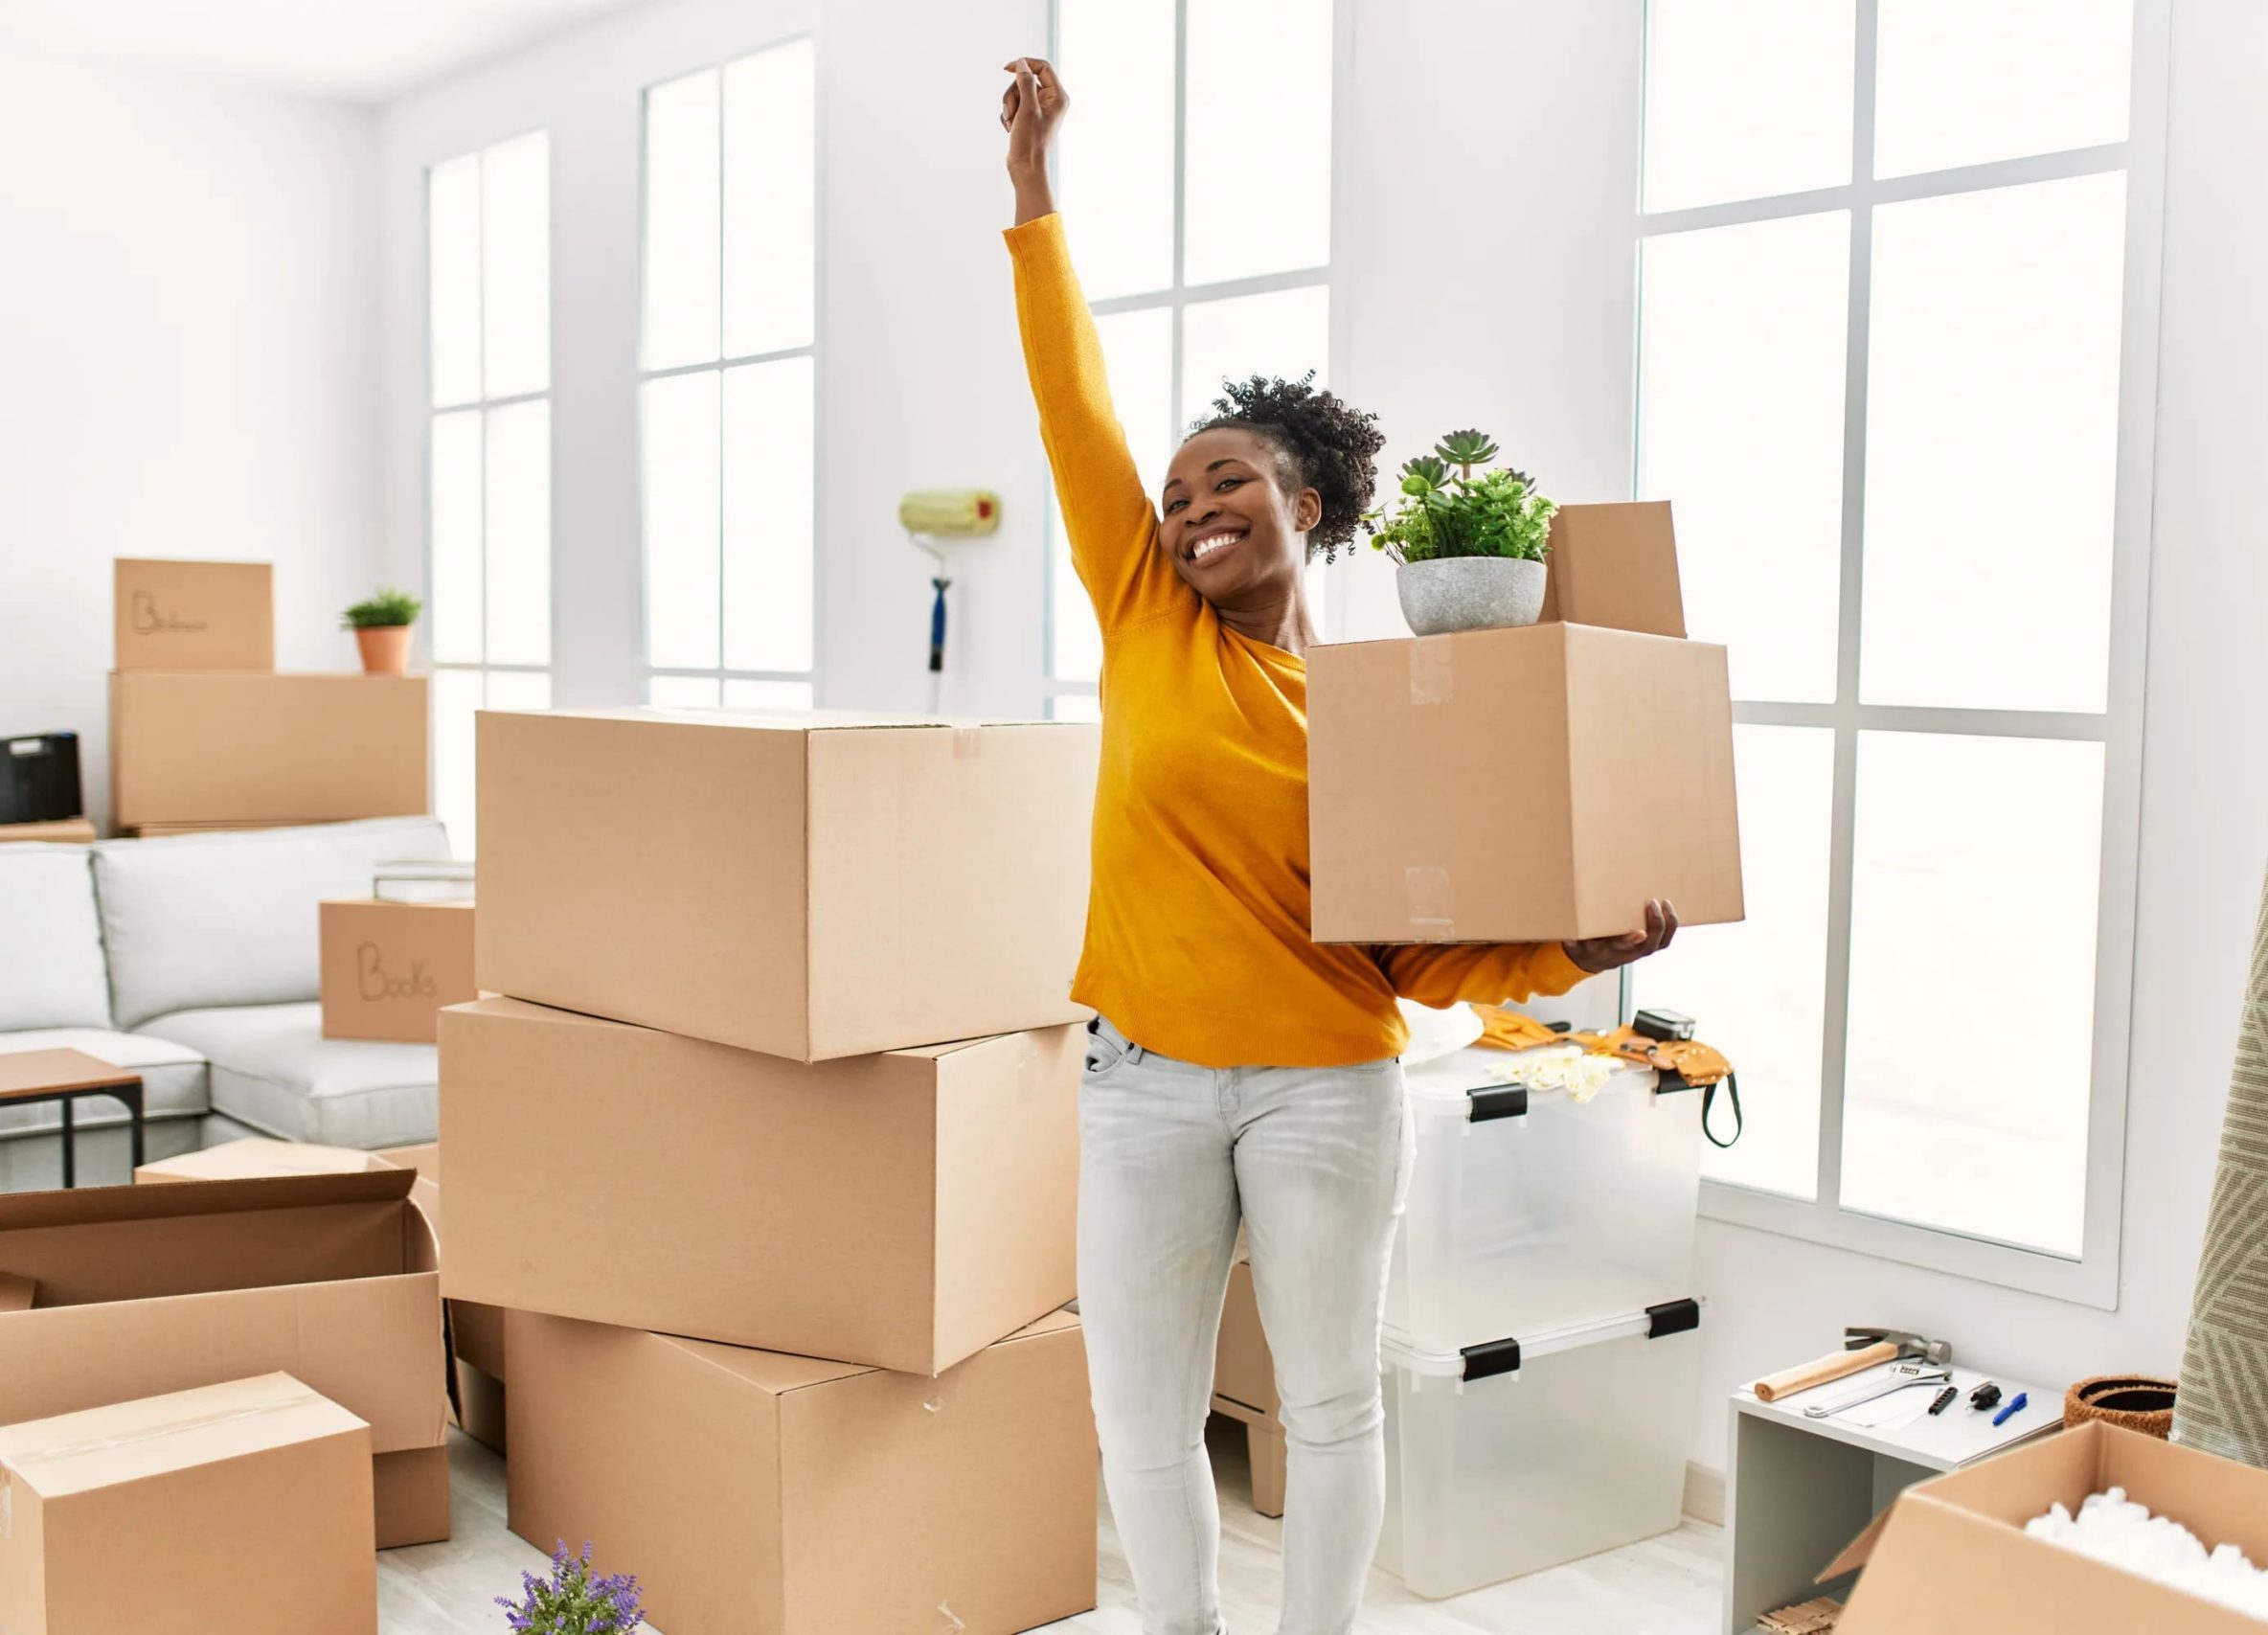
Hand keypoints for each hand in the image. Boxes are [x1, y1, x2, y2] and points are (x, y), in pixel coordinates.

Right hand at [1000, 57, 1067, 184]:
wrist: (1025, 168)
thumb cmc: (1030, 141)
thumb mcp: (1028, 108)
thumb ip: (1025, 82)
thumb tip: (1021, 63)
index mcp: (1058, 97)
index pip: (1042, 68)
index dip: (1024, 65)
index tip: (1007, 68)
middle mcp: (1050, 101)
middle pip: (1025, 81)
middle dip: (1013, 95)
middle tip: (1012, 112)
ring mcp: (1038, 110)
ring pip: (1016, 94)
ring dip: (1009, 107)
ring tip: (1011, 123)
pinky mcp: (1028, 118)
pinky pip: (1013, 106)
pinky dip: (1008, 115)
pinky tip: (1010, 129)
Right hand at [1563, 898, 1678, 974]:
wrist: (1594, 961)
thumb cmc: (1585, 949)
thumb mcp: (1575, 946)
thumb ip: (1573, 942)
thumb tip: (1569, 937)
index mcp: (1611, 952)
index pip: (1623, 948)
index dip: (1631, 941)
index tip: (1639, 932)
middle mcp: (1630, 954)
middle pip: (1650, 944)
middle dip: (1655, 924)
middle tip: (1652, 903)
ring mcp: (1642, 950)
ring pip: (1662, 942)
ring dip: (1668, 924)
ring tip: (1666, 903)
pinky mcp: (1649, 945)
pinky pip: (1665, 939)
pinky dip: (1671, 925)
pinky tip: (1669, 908)